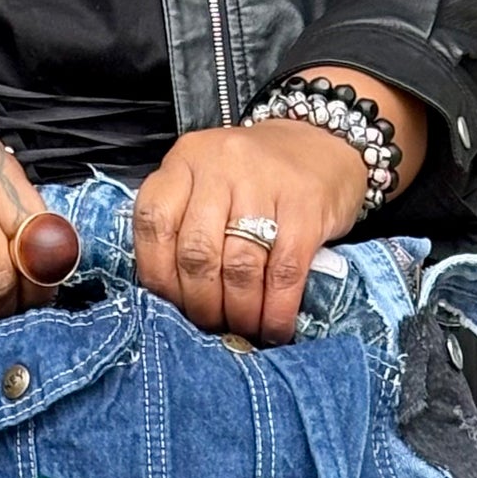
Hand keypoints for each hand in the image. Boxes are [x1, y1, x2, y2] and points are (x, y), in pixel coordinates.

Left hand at [132, 74, 425, 346]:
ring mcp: (264, 181)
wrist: (322, 148)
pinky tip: (275, 329)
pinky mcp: (305, 206)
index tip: (175, 307)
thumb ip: (182, 227)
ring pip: (239, 268)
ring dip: (241, 313)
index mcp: (185, 161)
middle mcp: (221, 164)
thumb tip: (172, 304)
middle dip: (203, 306)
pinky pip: (283, 273)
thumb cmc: (253, 182)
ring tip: (245, 329)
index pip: (154, 224)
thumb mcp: (207, 187)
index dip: (160, 278)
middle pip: (198, 254)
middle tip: (214, 325)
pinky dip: (276, 311)